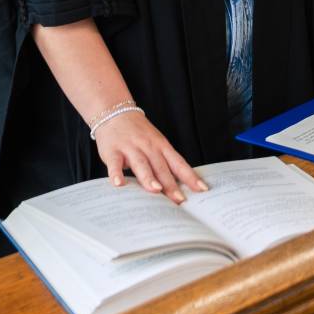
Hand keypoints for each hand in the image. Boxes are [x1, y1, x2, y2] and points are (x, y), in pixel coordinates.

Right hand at [93, 110, 207, 202]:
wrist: (115, 113)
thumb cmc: (139, 134)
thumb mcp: (156, 143)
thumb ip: (164, 163)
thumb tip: (178, 189)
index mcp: (162, 146)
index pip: (179, 163)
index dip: (190, 176)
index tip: (201, 190)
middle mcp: (148, 147)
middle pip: (162, 167)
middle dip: (171, 184)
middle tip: (179, 200)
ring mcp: (130, 148)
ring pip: (141, 164)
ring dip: (149, 178)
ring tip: (156, 190)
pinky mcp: (112, 151)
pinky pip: (115, 164)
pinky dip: (116, 173)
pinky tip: (119, 184)